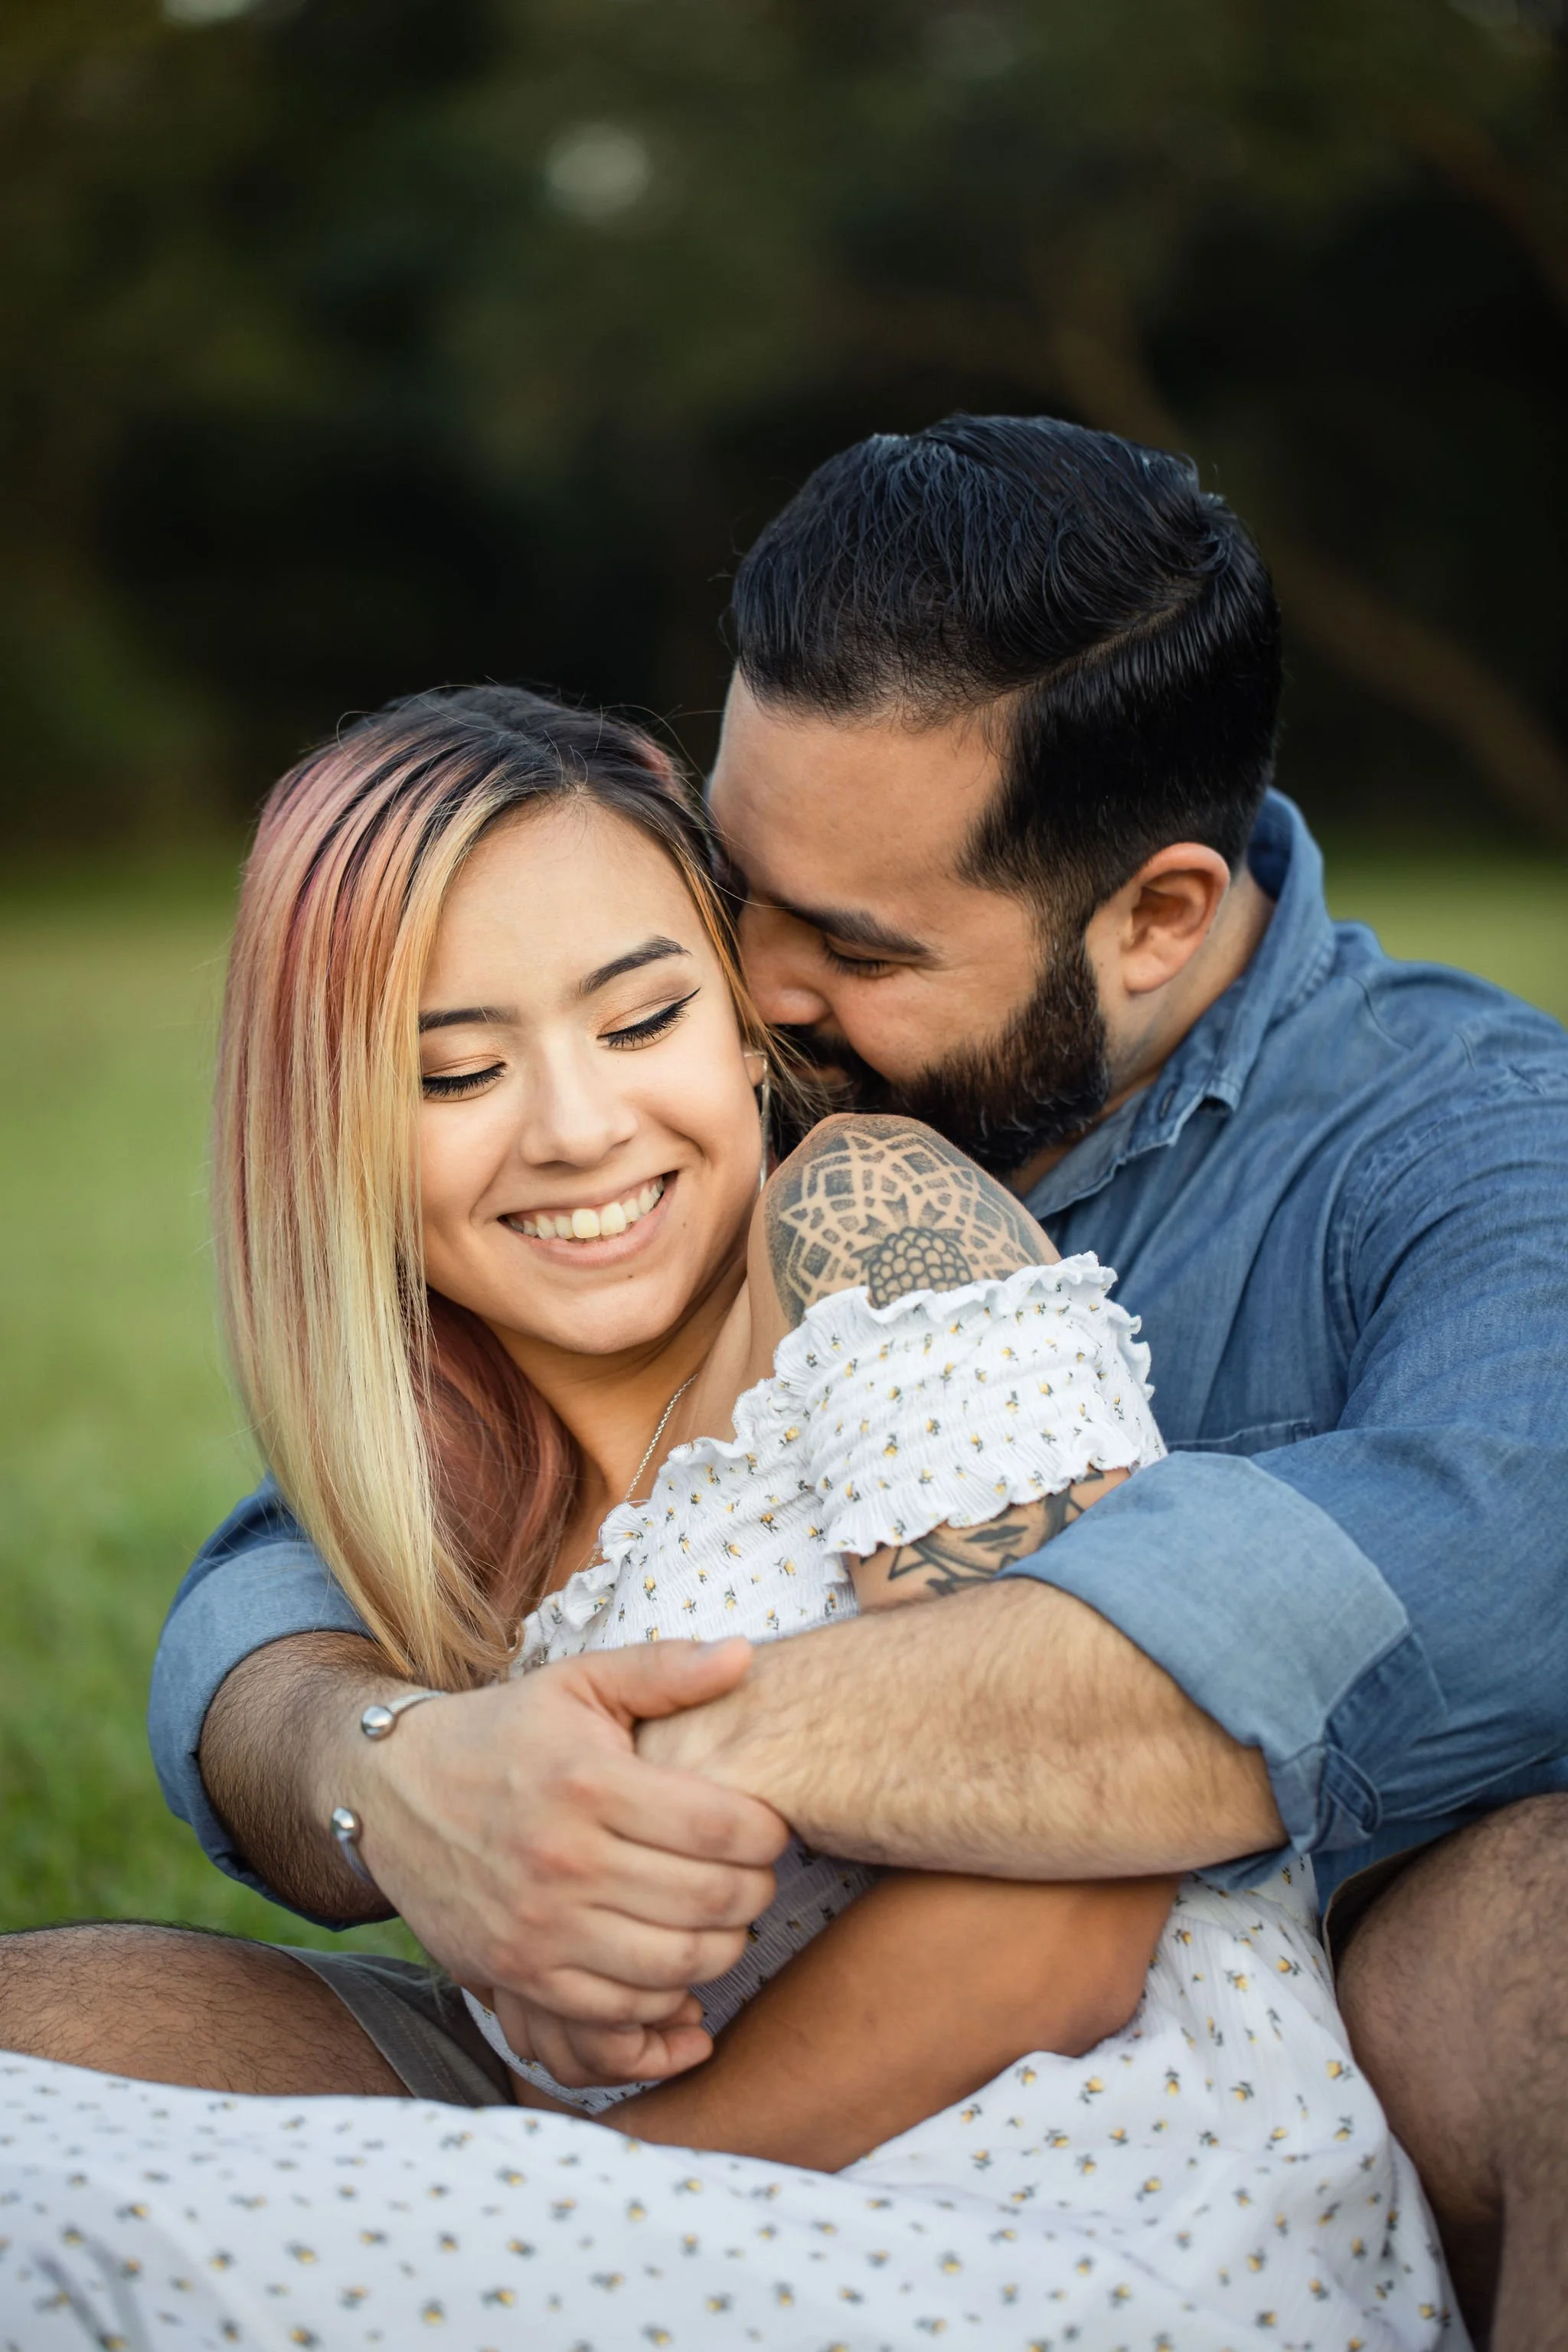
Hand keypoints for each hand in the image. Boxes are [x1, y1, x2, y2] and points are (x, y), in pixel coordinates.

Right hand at [345, 1638, 784, 2070]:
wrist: (390, 1791)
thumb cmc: (503, 1732)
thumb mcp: (577, 1683)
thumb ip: (665, 1668)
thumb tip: (745, 1654)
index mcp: (589, 1783)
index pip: (721, 1828)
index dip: (767, 1834)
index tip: (768, 1827)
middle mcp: (564, 1860)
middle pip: (708, 1902)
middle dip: (756, 1893)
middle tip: (755, 1876)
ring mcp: (538, 1927)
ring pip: (673, 1967)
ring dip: (720, 1950)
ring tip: (722, 1919)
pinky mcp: (516, 1973)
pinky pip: (617, 2012)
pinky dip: (663, 2001)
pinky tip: (675, 1966)